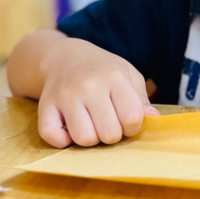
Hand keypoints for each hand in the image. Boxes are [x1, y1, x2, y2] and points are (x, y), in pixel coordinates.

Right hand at [38, 37, 158, 147]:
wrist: (66, 57)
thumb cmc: (103, 70)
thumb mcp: (128, 75)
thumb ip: (141, 99)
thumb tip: (153, 119)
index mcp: (114, 77)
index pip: (132, 118)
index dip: (133, 126)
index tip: (126, 120)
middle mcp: (89, 86)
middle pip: (109, 134)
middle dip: (113, 135)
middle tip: (108, 123)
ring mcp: (65, 96)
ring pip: (83, 138)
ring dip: (90, 139)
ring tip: (91, 126)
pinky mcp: (45, 106)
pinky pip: (52, 137)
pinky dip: (62, 141)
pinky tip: (70, 130)